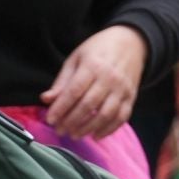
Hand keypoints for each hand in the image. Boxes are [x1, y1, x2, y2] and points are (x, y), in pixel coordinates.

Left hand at [41, 24, 146, 138]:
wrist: (131, 43)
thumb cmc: (99, 50)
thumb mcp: (76, 59)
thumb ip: (63, 81)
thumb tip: (46, 99)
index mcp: (92, 66)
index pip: (74, 91)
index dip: (61, 108)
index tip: (50, 120)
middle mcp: (109, 78)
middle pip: (88, 105)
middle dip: (72, 121)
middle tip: (60, 130)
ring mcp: (122, 89)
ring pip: (105, 114)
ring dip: (88, 127)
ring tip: (75, 134)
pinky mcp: (132, 97)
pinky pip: (121, 117)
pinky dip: (109, 129)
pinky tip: (95, 135)